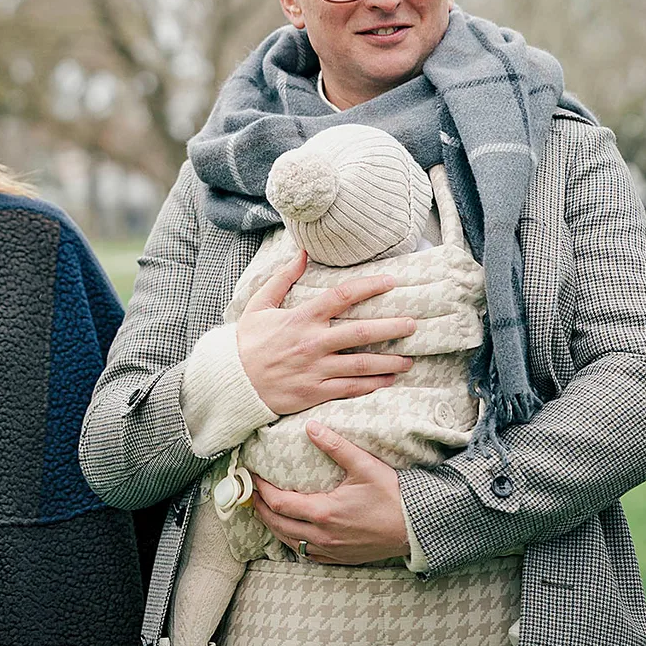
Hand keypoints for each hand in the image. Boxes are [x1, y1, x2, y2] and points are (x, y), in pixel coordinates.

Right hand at [237, 250, 415, 414]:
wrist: (232, 382)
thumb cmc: (246, 342)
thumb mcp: (258, 305)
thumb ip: (282, 279)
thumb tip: (301, 252)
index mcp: (301, 318)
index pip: (342, 296)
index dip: (369, 287)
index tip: (391, 282)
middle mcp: (312, 343)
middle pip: (361, 332)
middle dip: (392, 328)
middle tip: (413, 324)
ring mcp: (316, 369)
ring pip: (362, 364)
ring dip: (389, 361)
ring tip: (409, 359)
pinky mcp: (316, 392)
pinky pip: (351, 388)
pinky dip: (372, 385)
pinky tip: (388, 380)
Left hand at [251, 421, 408, 564]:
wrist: (418, 527)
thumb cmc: (393, 495)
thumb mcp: (364, 465)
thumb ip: (335, 445)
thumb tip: (311, 427)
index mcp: (324, 512)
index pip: (279, 502)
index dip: (261, 490)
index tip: (253, 478)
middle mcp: (323, 535)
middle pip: (278, 525)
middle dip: (260, 508)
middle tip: (250, 494)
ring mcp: (331, 550)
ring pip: (290, 542)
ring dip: (273, 526)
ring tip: (264, 510)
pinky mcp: (341, 558)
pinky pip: (307, 555)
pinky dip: (293, 543)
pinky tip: (291, 532)